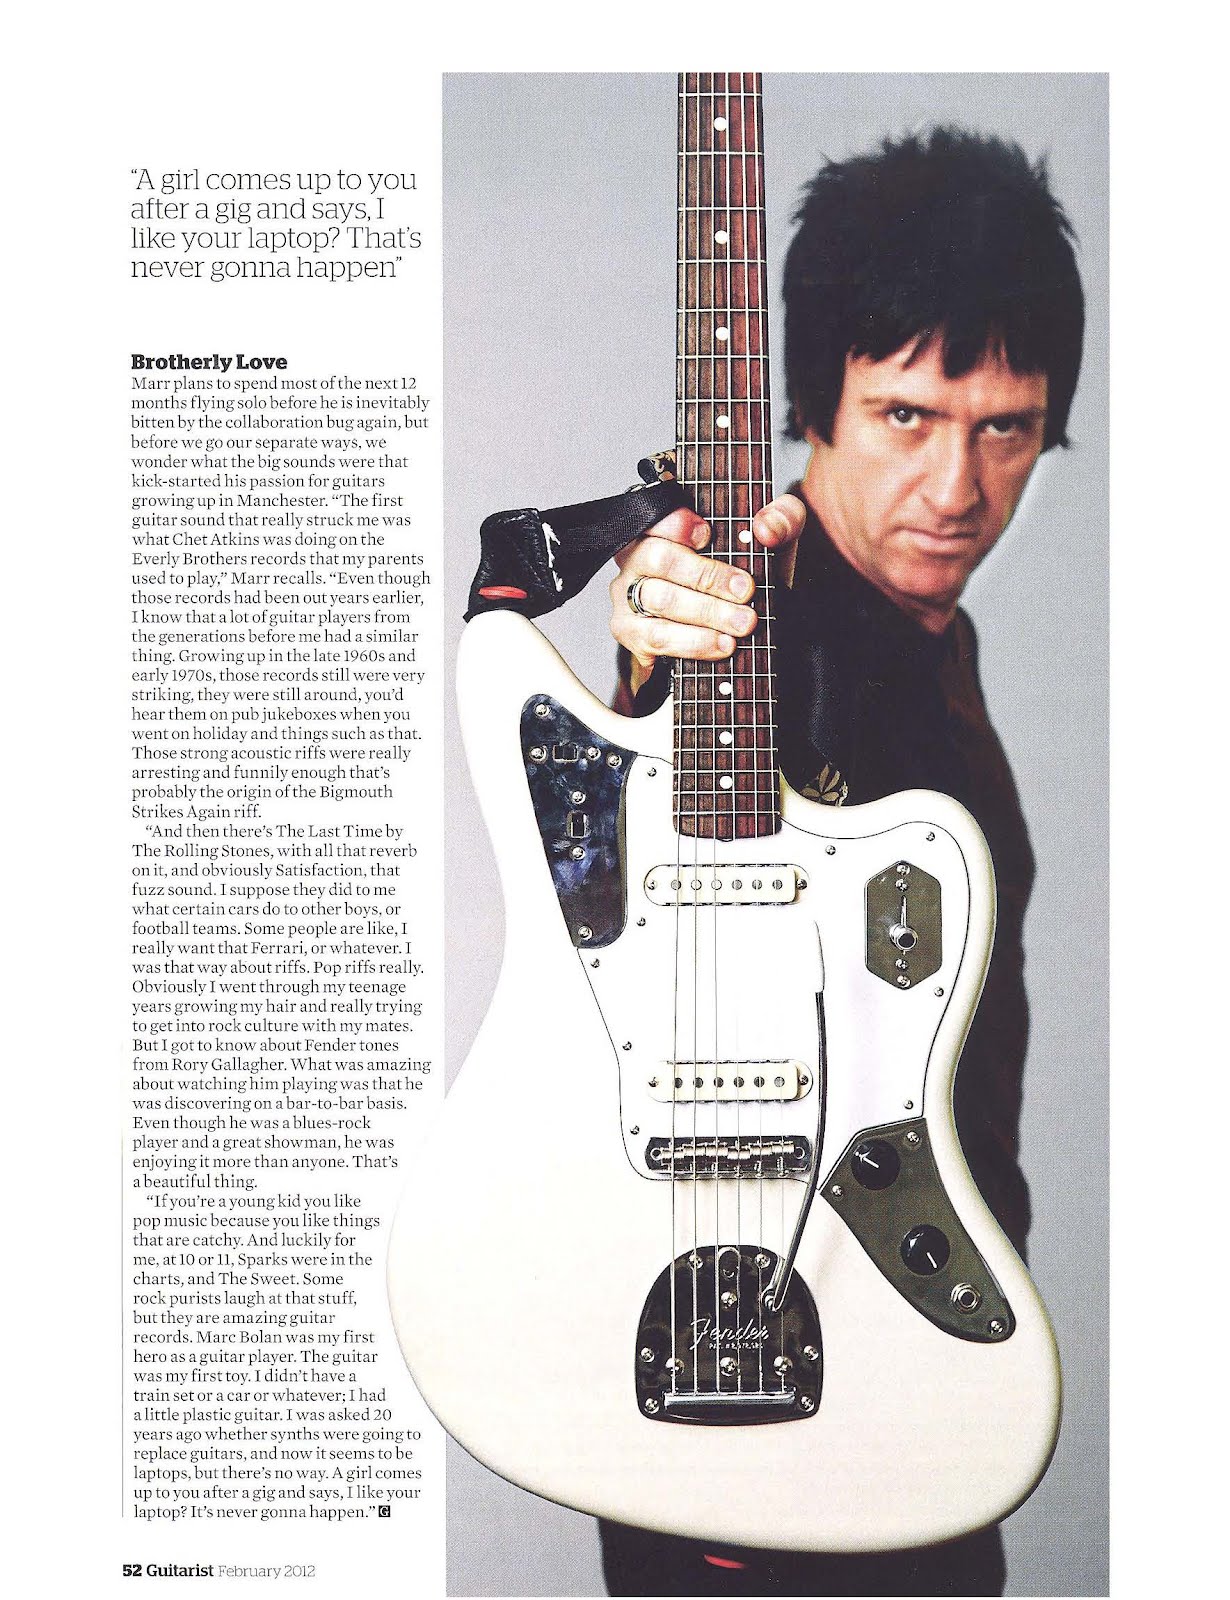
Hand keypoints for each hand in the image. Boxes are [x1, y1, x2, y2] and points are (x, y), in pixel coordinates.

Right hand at [610, 494, 807, 692]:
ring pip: (660, 599)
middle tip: (746, 592)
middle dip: (707, 576)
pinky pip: (657, 637)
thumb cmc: (743, 576)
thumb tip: (766, 528)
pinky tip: (722, 645)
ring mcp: (628, 594)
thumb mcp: (772, 542)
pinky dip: (693, 643)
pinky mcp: (631, 632)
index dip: (677, 523)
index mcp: (665, 525)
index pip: (657, 513)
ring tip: (744, 623)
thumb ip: (782, 519)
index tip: (708, 534)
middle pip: (659, 557)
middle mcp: (637, 556)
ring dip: (707, 613)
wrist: (731, 626)